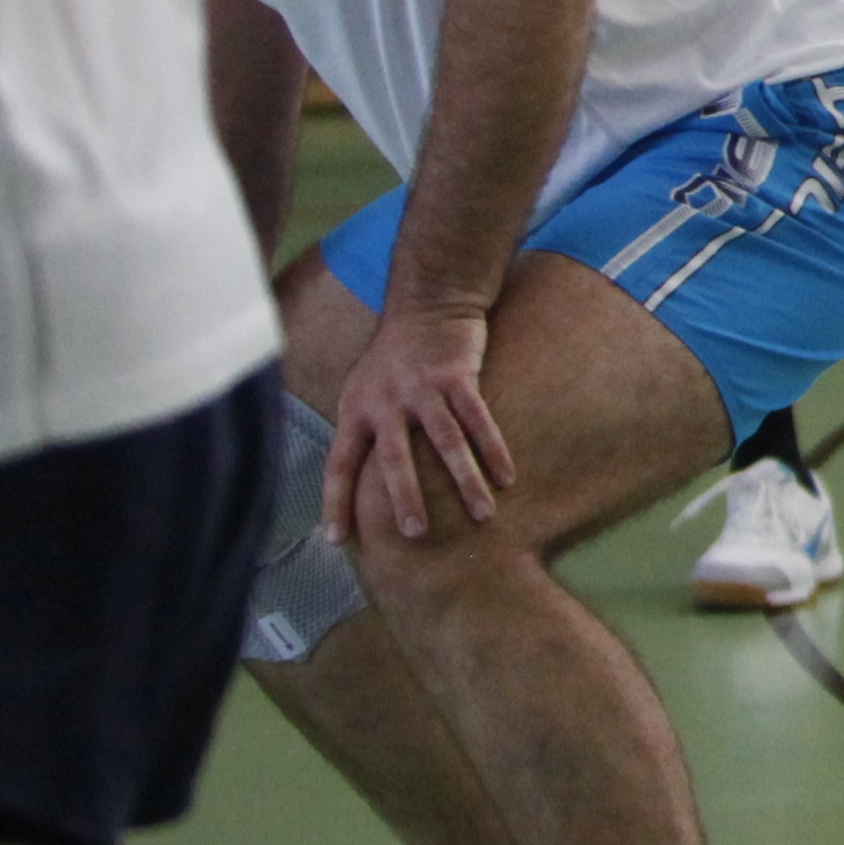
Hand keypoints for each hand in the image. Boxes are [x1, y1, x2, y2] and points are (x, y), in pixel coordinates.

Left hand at [324, 305, 513, 545]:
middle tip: (415, 534)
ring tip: (482, 515)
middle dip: (405, 497)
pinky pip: (480, 419)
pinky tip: (507, 477)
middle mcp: (385, 401)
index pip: (339, 463)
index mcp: (355, 409)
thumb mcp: (362, 389)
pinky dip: (494, 450)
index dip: (335, 502)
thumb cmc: (394, 356)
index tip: (336, 540)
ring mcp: (423, 388)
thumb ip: (363, 430)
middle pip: (394, 457)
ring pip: (446, 442)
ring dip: (465, 481)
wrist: (427, 304)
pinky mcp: (458, 377)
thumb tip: (357, 482)